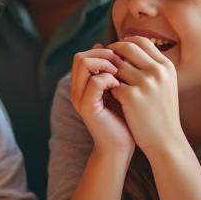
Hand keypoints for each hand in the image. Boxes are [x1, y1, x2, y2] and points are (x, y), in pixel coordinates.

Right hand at [70, 45, 134, 159]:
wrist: (120, 147)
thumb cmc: (123, 119)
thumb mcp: (118, 92)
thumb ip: (114, 74)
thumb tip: (117, 52)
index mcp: (82, 86)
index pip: (83, 56)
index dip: (101, 52)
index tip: (120, 59)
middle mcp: (77, 90)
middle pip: (80, 57)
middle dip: (102, 54)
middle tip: (120, 63)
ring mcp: (80, 99)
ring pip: (83, 64)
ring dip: (104, 63)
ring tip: (119, 72)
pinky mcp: (88, 108)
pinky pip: (95, 82)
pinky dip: (109, 78)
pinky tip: (121, 86)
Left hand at [107, 36, 186, 155]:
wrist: (166, 140)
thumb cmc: (162, 113)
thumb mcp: (165, 85)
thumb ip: (151, 66)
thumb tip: (128, 47)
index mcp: (166, 66)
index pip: (141, 41)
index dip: (125, 43)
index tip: (116, 50)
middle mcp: (158, 71)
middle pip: (127, 48)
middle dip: (112, 52)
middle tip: (104, 61)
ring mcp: (146, 83)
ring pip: (116, 65)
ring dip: (108, 70)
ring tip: (105, 78)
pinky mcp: (132, 97)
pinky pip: (111, 83)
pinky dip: (107, 87)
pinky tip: (106, 93)